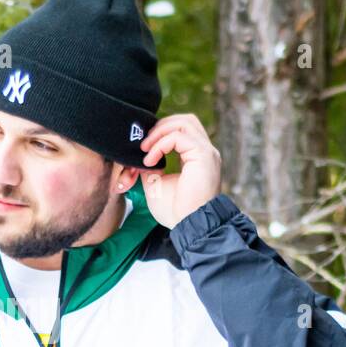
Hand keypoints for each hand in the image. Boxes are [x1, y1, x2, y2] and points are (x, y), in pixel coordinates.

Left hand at [137, 113, 222, 228]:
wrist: (190, 226)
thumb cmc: (176, 211)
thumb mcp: (155, 184)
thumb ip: (149, 167)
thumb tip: (138, 156)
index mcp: (197, 157)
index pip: (181, 130)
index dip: (160, 133)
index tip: (142, 150)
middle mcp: (205, 151)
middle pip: (185, 120)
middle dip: (160, 127)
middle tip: (143, 145)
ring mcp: (207, 152)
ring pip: (184, 122)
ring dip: (160, 132)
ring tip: (146, 150)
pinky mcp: (204, 155)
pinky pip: (180, 136)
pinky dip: (161, 144)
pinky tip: (150, 160)